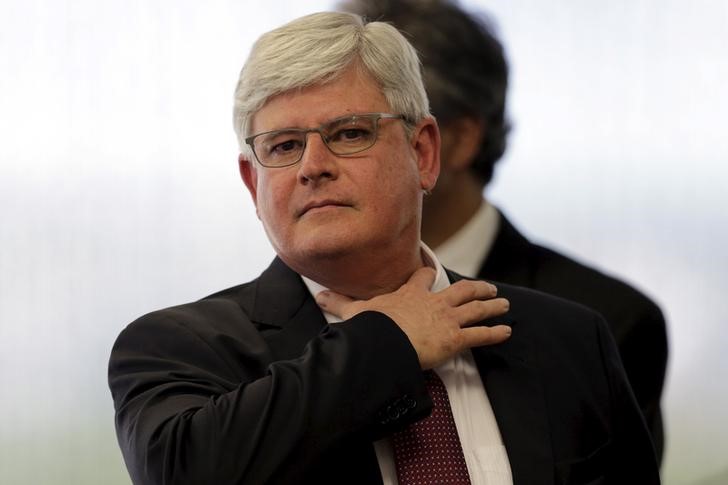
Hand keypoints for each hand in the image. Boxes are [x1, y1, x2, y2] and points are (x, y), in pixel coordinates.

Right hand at [315, 267, 510, 368]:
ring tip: (504, 303)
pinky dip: (496, 333)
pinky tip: (507, 330)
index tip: (429, 273)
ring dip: (492, 306)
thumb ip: (338, 303)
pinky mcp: (456, 338)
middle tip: (489, 288)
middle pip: (461, 290)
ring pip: (476, 308)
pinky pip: (481, 334)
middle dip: (477, 289)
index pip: (421, 279)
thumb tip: (317, 294)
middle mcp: (434, 302)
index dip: (426, 276)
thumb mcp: (354, 312)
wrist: (387, 341)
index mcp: (411, 294)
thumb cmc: (373, 327)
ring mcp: (448, 319)